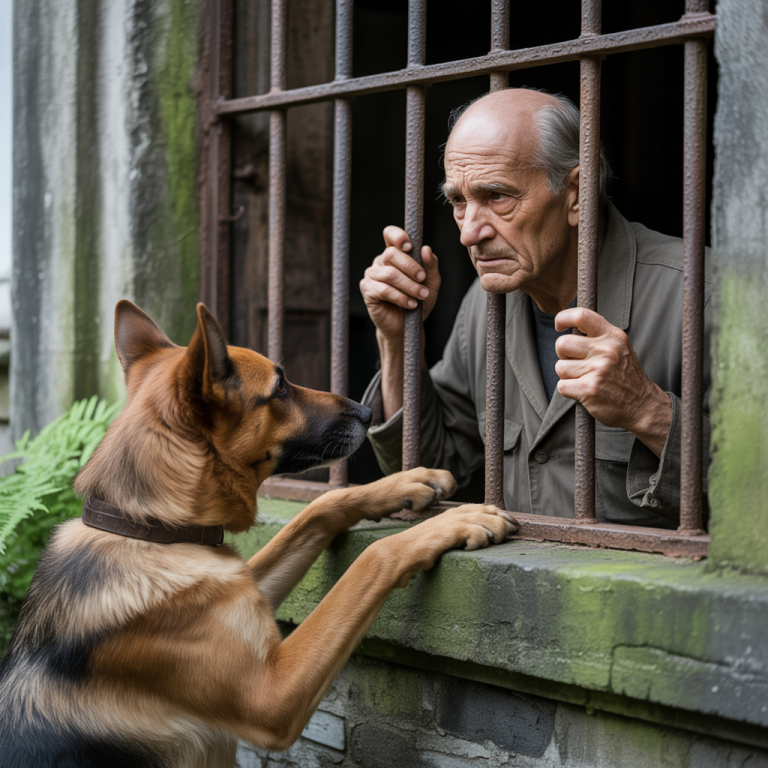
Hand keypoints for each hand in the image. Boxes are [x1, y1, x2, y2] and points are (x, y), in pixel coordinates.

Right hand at [359, 226, 440, 340]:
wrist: (407, 326)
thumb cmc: (418, 301)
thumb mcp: (431, 283)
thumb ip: (430, 266)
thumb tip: (426, 249)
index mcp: (394, 255)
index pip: (390, 235)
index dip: (398, 236)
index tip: (410, 246)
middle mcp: (380, 262)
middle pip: (391, 254)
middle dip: (411, 267)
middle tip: (422, 279)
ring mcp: (371, 276)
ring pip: (390, 274)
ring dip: (409, 286)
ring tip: (421, 296)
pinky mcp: (367, 291)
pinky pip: (384, 290)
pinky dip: (401, 297)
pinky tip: (410, 304)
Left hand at [554, 308, 671, 456]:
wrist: (642, 405)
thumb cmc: (624, 374)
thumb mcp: (619, 347)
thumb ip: (597, 335)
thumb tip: (569, 324)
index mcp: (612, 336)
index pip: (581, 316)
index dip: (563, 318)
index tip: (559, 326)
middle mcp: (606, 351)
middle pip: (562, 344)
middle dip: (563, 355)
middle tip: (576, 362)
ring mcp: (598, 370)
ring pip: (560, 367)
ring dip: (567, 375)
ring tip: (584, 378)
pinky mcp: (590, 389)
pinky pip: (562, 386)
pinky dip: (569, 390)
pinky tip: (584, 390)